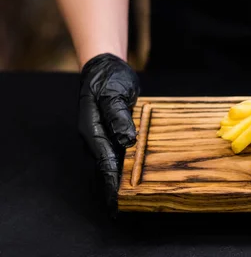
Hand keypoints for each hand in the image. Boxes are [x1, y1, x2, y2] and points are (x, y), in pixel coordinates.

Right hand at [78, 53, 139, 213]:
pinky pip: (115, 153)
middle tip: (121, 209)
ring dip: (117, 179)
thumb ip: (119, 117)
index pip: (104, 163)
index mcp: (93, 131)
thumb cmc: (108, 79)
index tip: (115, 201)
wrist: (104, 67)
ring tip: (127, 199)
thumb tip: (126, 140)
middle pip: (104, 168)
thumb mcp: (114, 94)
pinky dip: (122, 165)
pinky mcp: (110, 132)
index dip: (110, 184)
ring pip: (110, 162)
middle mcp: (94, 137)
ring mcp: (101, 136)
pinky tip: (130, 175)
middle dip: (112, 188)